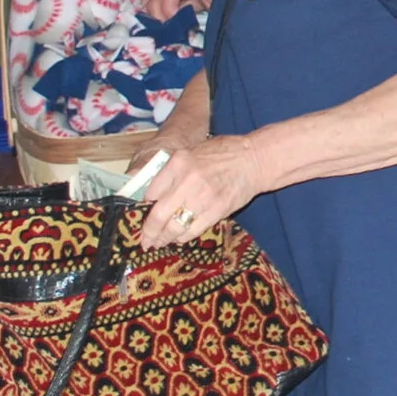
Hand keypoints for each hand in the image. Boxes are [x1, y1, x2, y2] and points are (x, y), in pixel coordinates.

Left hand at [135, 134, 263, 249]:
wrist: (254, 159)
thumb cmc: (223, 154)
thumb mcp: (192, 153)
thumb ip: (173, 172)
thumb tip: (153, 195)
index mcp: (178, 163)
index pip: (150, 192)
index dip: (144, 208)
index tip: (142, 216)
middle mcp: (188, 181)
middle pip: (158, 215)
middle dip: (149, 232)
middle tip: (145, 240)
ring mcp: (203, 197)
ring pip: (175, 227)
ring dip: (165, 238)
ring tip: (160, 242)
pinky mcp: (217, 210)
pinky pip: (193, 230)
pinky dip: (183, 237)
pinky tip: (180, 237)